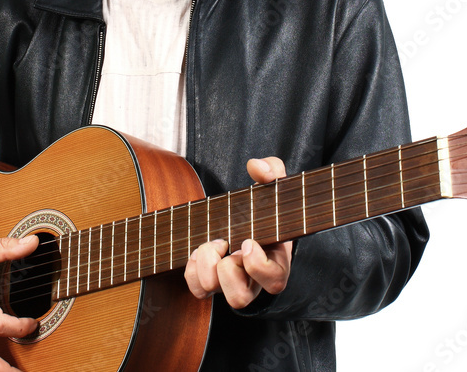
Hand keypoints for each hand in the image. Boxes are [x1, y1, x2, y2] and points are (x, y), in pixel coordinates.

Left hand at [183, 157, 292, 308]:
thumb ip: (272, 171)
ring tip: (210, 244)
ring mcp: (230, 283)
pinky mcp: (210, 283)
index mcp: (275, 261)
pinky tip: (197, 249)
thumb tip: (257, 167)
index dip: (258, 265)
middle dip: (225, 270)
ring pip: (213, 294)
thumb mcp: (273, 186)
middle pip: (239, 298)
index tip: (247, 241)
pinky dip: (191, 270)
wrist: (250, 221)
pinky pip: (197, 289)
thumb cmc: (265, 208)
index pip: (274, 281)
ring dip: (205, 268)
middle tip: (223, 242)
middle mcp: (253, 280)